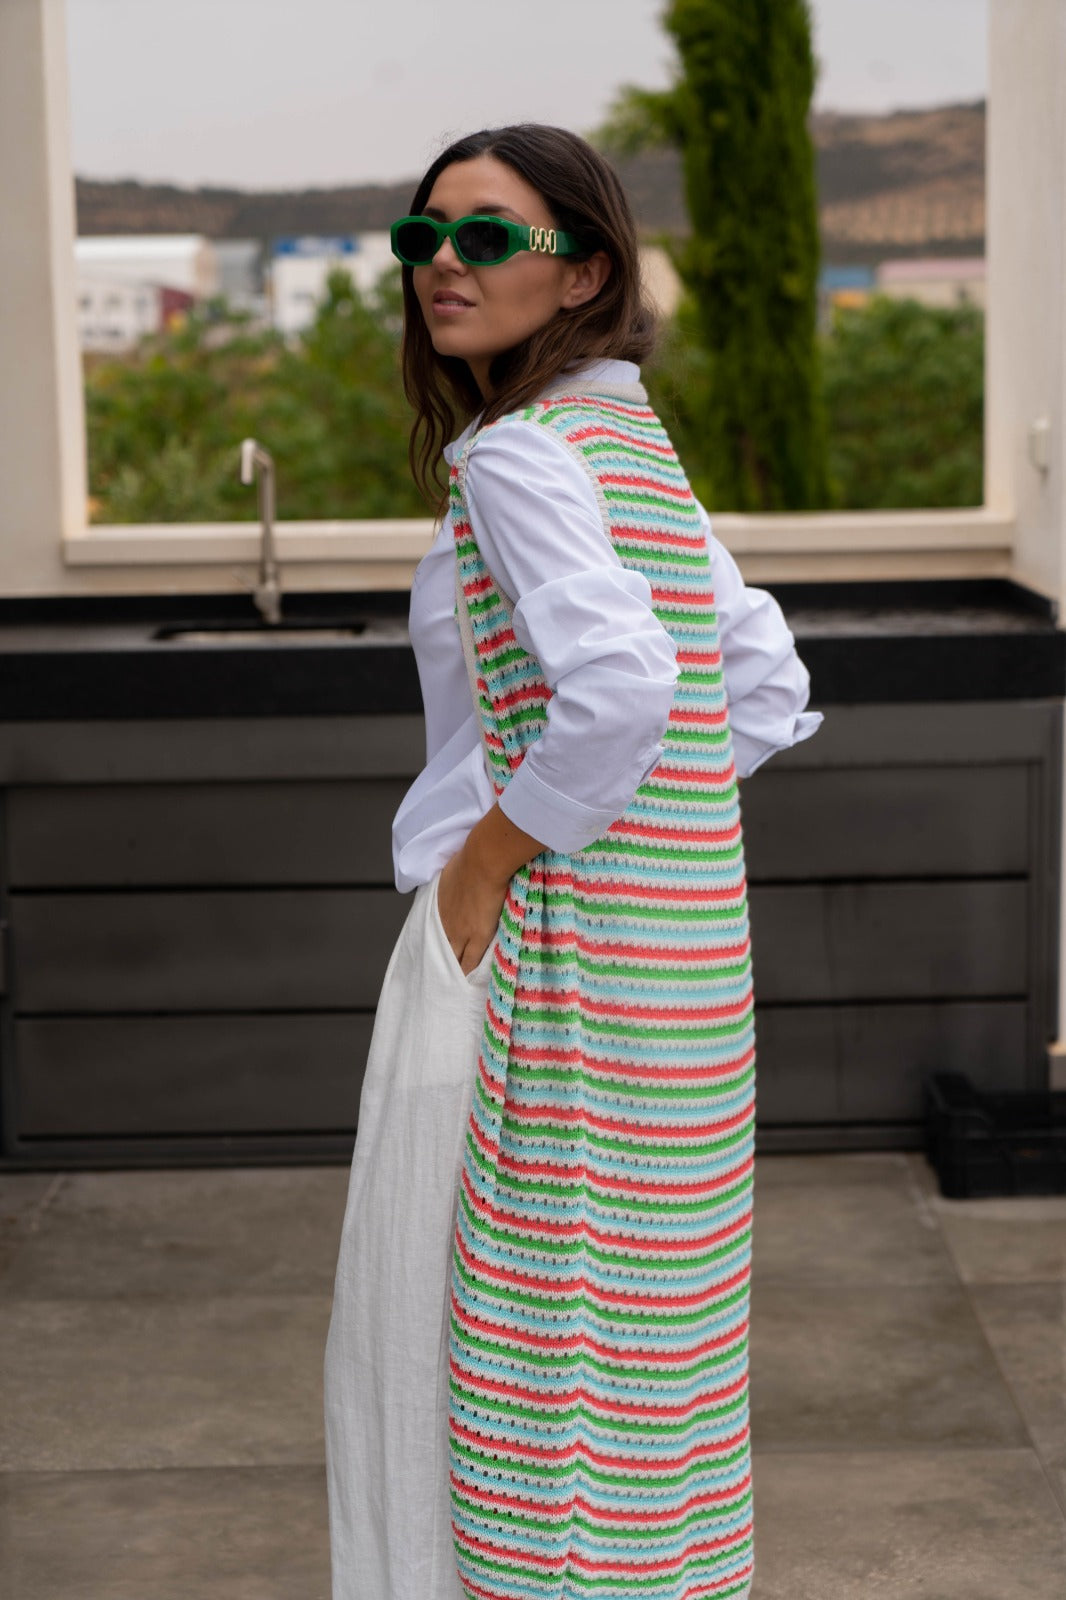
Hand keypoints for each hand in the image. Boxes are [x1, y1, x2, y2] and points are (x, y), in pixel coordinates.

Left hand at [437, 848, 507, 974]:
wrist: (484, 861)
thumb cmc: (470, 860)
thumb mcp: (452, 874)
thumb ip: (451, 885)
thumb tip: (453, 884)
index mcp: (438, 909)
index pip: (434, 936)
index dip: (435, 949)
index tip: (435, 959)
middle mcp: (445, 923)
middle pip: (439, 951)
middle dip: (439, 965)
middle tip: (438, 980)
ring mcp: (461, 932)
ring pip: (453, 960)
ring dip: (452, 972)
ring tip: (452, 988)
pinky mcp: (478, 937)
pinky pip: (470, 963)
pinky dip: (469, 974)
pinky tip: (470, 985)